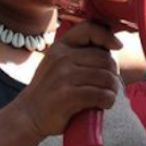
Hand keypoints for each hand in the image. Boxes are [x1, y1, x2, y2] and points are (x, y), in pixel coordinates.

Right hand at [12, 22, 122, 137]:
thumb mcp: (58, 64)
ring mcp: (64, 76)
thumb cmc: (49, 90)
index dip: (107, 36)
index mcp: (61, 47)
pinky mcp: (68, 96)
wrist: (27, 115)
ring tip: (109, 95)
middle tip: (111, 84)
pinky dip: (108, 100)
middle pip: (105, 58)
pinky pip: (100, 94)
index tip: (118, 46)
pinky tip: (105, 104)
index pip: (89, 29)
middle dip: (114, 72)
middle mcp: (62, 58)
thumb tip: (113, 45)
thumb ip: (78, 53)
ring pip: (105, 77)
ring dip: (113, 89)